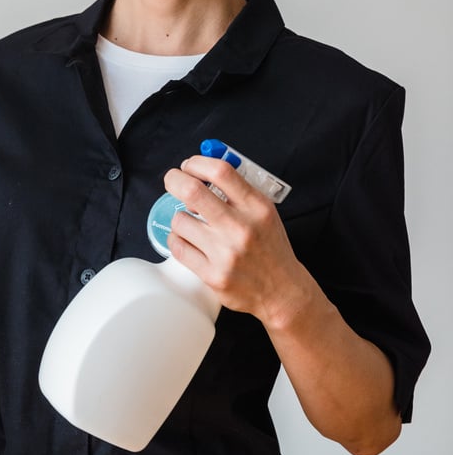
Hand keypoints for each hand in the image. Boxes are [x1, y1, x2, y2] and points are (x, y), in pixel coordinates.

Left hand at [163, 155, 311, 328]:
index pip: (220, 171)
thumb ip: (237, 190)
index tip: (189, 166)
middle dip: (174, 180)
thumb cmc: (270, 248)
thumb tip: (200, 169)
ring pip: (179, 220)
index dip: (197, 163)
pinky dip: (177, 240)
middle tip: (173, 181)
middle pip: (192, 191)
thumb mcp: (264, 212)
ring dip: (180, 218)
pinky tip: (187, 241)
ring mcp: (225, 253)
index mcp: (256, 207)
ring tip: (190, 223)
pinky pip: (177, 247)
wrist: (282, 291)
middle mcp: (241, 228)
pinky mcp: (212, 275)